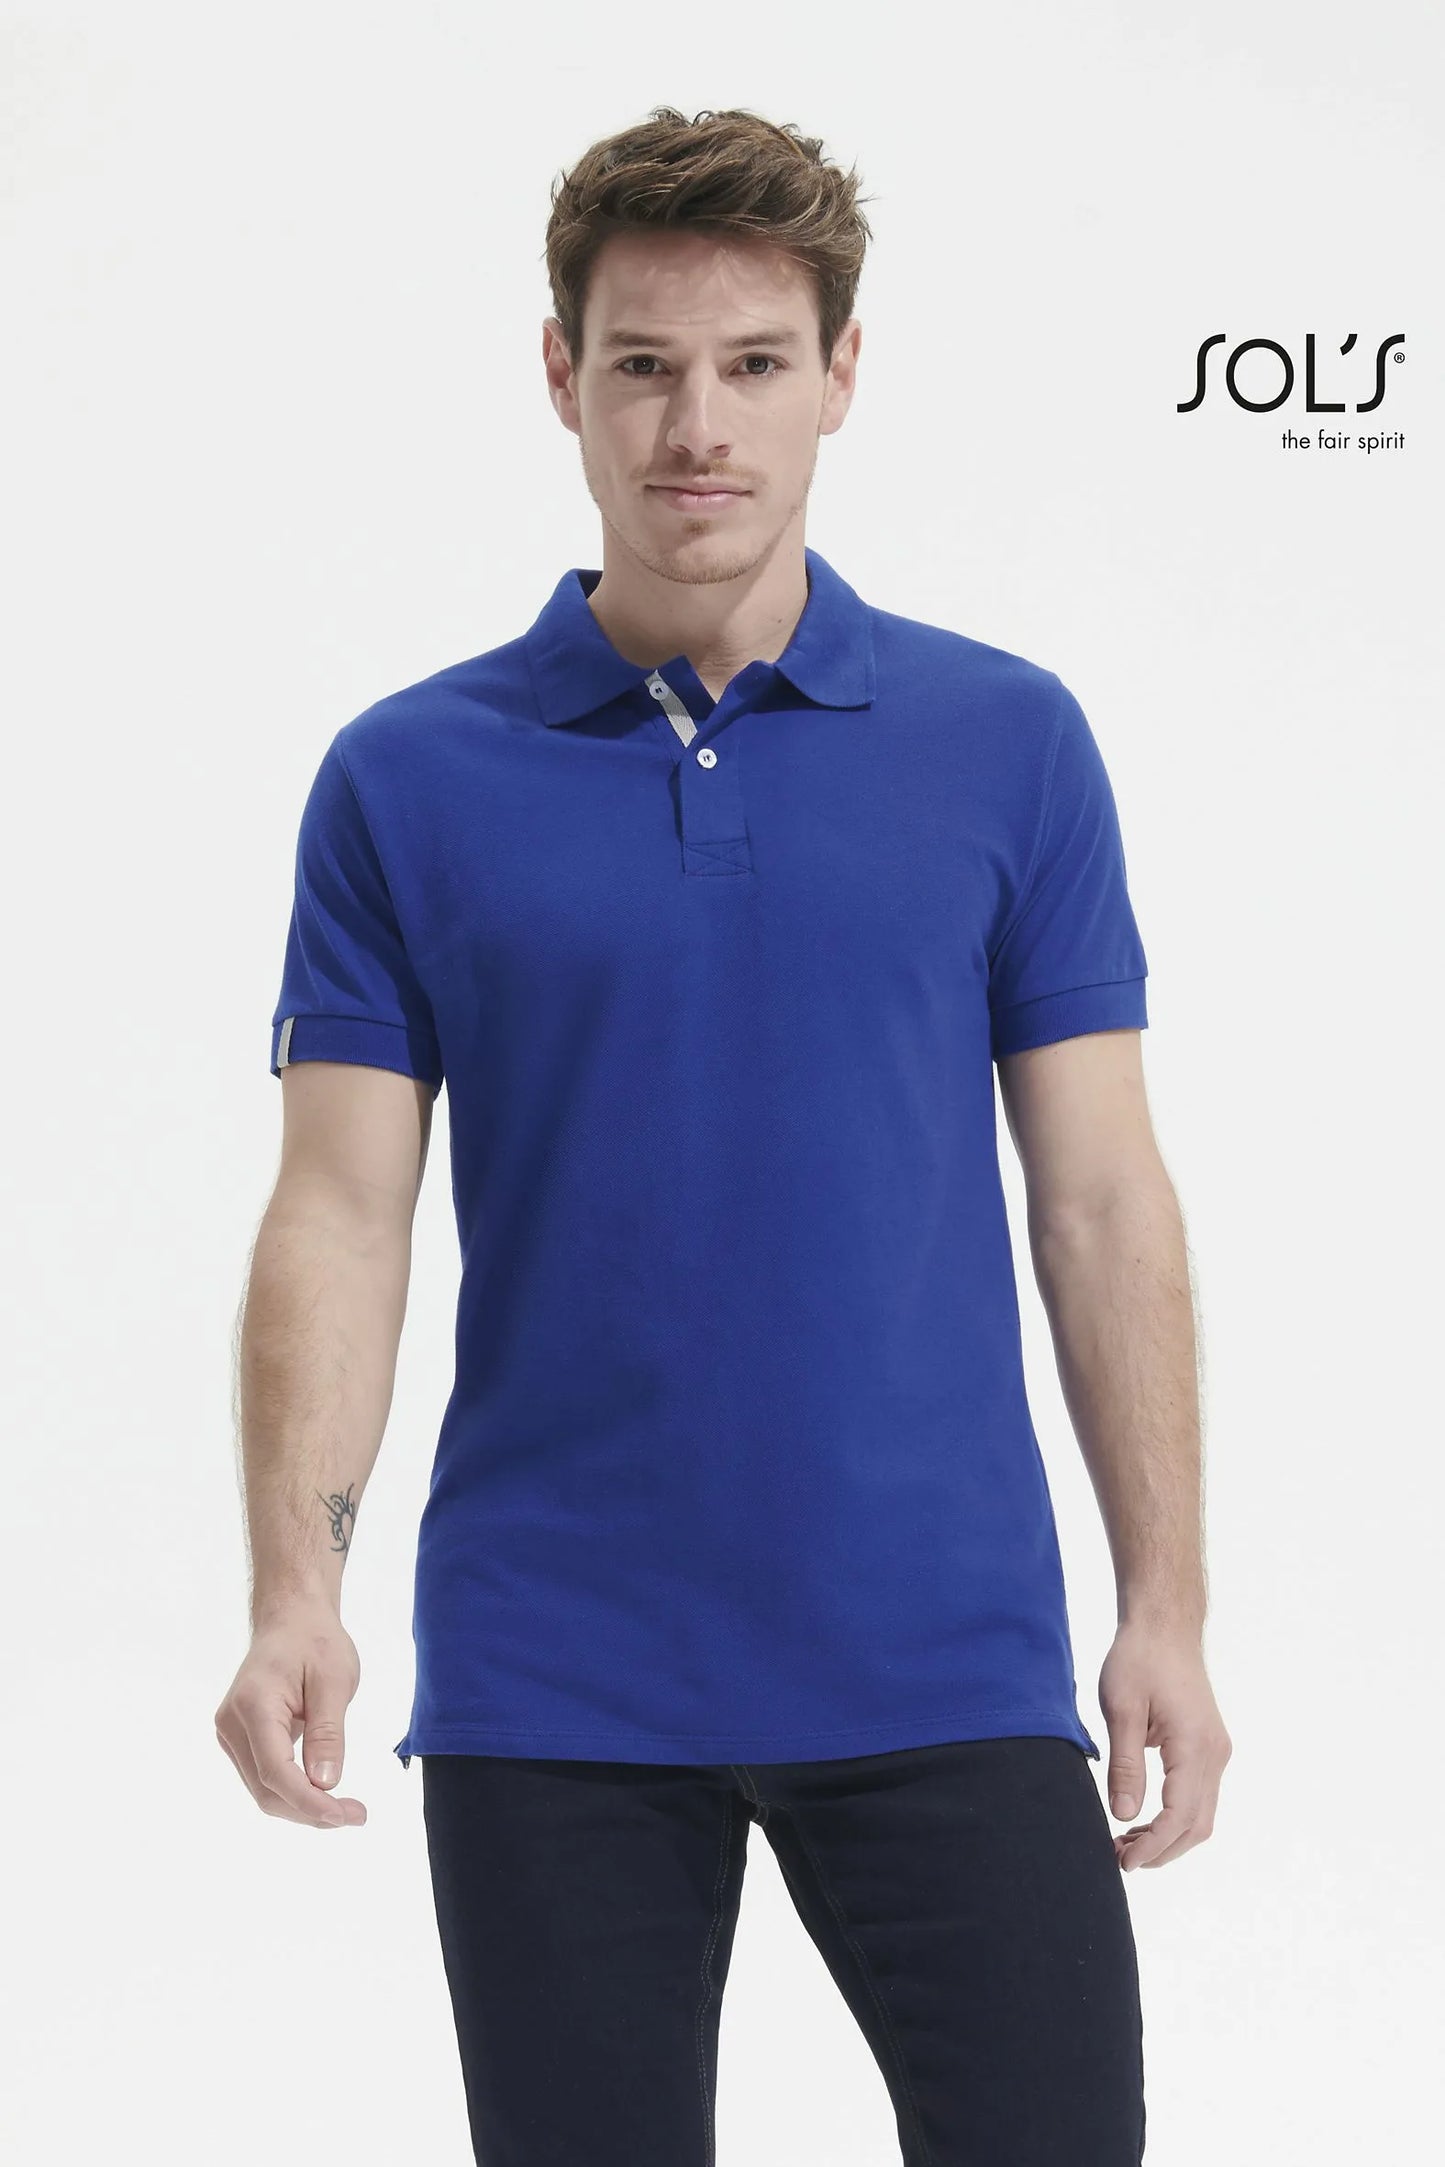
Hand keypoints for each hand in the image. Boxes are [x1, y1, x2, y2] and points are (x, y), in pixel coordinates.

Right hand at [214, 1597, 366, 1829]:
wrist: (291, 1619)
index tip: (345, 1815)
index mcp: (253, 1705)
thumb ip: (327, 1733)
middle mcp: (232, 1724)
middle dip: (310, 1811)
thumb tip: (325, 1783)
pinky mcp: (240, 1739)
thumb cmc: (315, 1642)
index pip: (275, 1771)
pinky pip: (264, 1777)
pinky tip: (323, 1794)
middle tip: (356, 1815)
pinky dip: (293, 1792)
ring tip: (345, 1810)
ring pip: (263, 1790)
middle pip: (267, 1789)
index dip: (309, 1802)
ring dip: (302, 1807)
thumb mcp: (334, 1681)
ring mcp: (231, 1733)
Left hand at [1098, 1622, 1230, 1870]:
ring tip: (1126, 1842)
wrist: (1165, 1625)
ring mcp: (1216, 1751)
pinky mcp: (1209, 1746)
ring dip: (1168, 1836)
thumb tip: (1123, 1816)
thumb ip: (1125, 1765)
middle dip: (1161, 1850)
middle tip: (1120, 1859)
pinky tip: (1143, 1818)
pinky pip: (1198, 1796)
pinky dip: (1175, 1816)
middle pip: (1197, 1825)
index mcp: (1195, 1746)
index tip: (1122, 1862)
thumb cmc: (1139, 1658)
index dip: (1153, 1846)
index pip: (1179, 1816)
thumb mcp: (1121, 1708)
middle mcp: (1215, 1754)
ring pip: (1201, 1814)